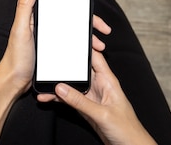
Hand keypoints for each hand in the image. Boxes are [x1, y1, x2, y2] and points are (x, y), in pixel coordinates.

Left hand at [0, 0, 110, 96]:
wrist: (15, 81)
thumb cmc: (16, 56)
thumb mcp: (20, 29)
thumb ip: (25, 6)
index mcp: (37, 16)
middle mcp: (45, 24)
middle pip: (73, 16)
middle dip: (91, 19)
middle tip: (104, 27)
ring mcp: (51, 37)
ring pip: (76, 31)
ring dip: (90, 35)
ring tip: (99, 44)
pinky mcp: (54, 49)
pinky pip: (73, 43)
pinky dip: (84, 46)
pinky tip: (91, 53)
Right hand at [38, 51, 156, 144]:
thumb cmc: (127, 129)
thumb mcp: (102, 114)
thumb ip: (81, 101)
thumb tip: (61, 88)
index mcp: (108, 80)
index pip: (94, 56)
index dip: (82, 47)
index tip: (67, 40)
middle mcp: (99, 85)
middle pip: (78, 70)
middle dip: (63, 66)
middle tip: (47, 63)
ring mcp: (91, 96)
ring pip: (71, 85)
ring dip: (58, 85)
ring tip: (42, 84)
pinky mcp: (85, 107)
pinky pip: (69, 99)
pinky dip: (58, 98)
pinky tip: (47, 98)